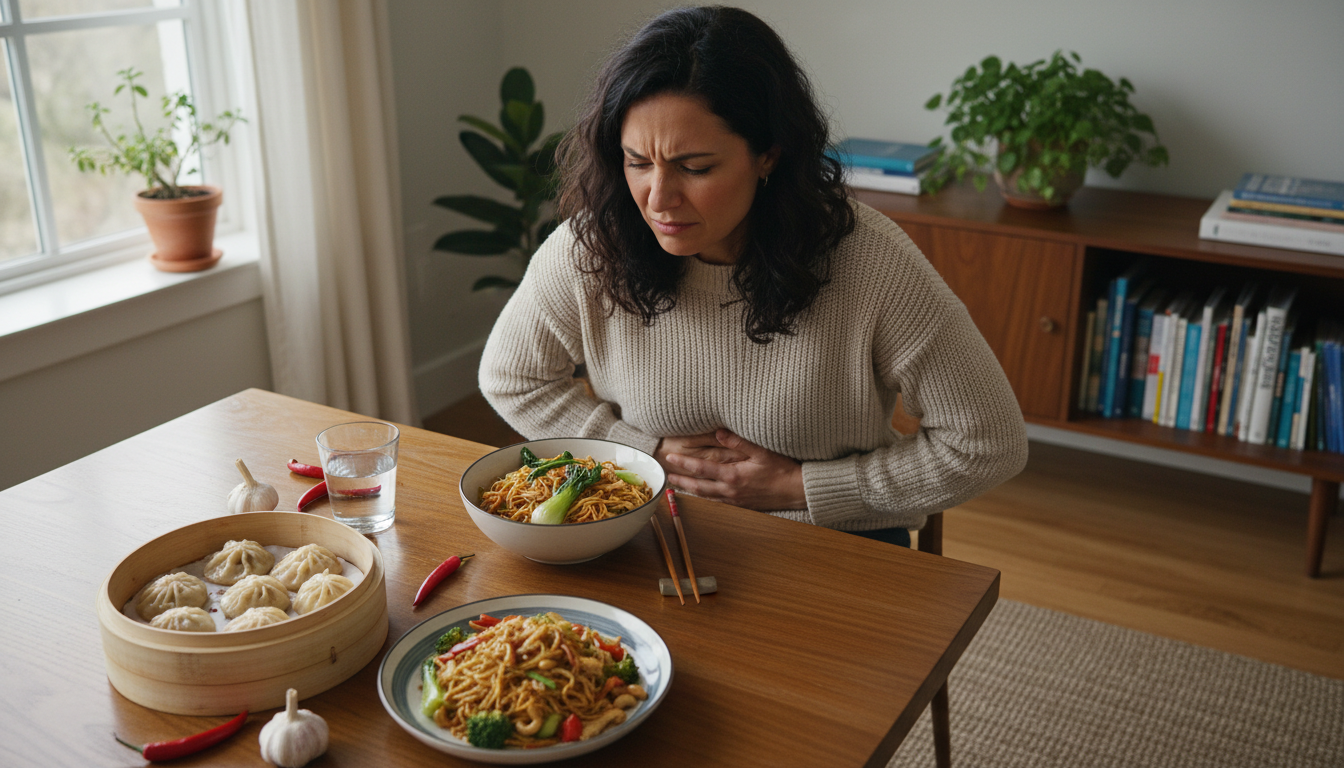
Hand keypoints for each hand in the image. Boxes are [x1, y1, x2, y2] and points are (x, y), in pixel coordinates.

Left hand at [658, 429, 804, 510]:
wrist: (797, 490)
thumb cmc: (782, 469)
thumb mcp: (762, 451)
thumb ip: (738, 441)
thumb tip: (718, 433)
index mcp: (733, 476)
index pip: (702, 469)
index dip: (684, 463)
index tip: (671, 458)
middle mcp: (731, 490)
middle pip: (698, 486)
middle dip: (681, 480)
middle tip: (666, 475)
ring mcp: (736, 500)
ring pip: (706, 496)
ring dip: (690, 490)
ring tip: (677, 485)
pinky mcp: (742, 505)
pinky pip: (717, 502)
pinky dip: (705, 497)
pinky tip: (700, 494)